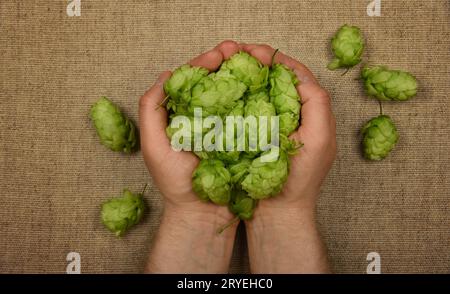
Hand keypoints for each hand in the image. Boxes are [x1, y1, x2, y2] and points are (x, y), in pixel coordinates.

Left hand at [139, 40, 244, 219]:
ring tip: (254, 61)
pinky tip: (262, 87)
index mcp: (180, 114)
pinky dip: (253, 99)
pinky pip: (246, 115)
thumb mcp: (154, 147)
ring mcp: (222, 127)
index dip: (204, 64)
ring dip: (242, 76)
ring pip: (231, 95)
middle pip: (214, 83)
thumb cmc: (176, 183)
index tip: (218, 54)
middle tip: (240, 50)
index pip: (191, 81)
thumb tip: (166, 75)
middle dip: (226, 63)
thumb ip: (151, 110)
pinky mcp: (239, 139)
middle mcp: (201, 117)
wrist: (202, 214)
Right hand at [239, 43, 336, 211]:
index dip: (278, 60)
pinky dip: (242, 97)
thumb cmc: (300, 180)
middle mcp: (297, 116)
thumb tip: (301, 77)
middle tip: (239, 53)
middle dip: (261, 63)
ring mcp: (277, 126)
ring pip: (265, 92)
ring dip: (250, 77)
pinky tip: (229, 91)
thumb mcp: (318, 140)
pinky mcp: (261, 137)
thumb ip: (317, 106)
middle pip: (280, 80)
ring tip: (232, 65)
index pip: (297, 76)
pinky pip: (253, 109)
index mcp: (313, 113)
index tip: (255, 51)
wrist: (279, 212)